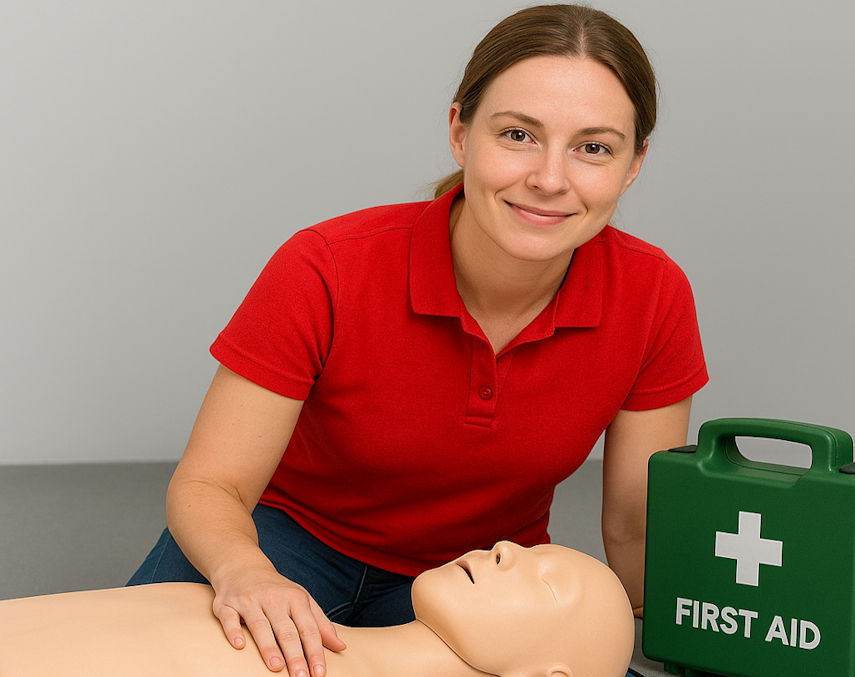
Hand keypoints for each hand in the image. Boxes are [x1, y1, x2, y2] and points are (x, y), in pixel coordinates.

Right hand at [211, 565, 345, 675]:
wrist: (243, 567)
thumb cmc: (278, 591)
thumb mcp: (302, 601)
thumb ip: (321, 624)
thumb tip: (341, 647)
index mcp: (295, 598)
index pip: (308, 627)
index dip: (314, 651)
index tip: (319, 673)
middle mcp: (273, 598)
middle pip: (286, 630)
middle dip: (295, 655)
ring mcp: (250, 600)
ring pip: (260, 625)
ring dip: (268, 646)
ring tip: (277, 667)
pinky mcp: (227, 604)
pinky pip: (230, 619)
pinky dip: (234, 631)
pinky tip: (240, 645)